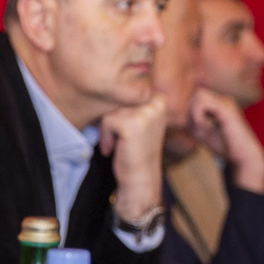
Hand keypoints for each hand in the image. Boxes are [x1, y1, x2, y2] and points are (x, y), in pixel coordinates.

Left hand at [99, 94, 166, 221]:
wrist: (140, 178)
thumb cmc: (134, 150)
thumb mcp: (136, 120)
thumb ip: (128, 103)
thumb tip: (104, 84)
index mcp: (159, 99)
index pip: (125, 94)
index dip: (118, 113)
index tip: (127, 132)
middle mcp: (156, 103)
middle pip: (117, 100)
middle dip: (112, 121)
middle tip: (122, 140)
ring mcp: (146, 113)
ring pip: (110, 111)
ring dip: (108, 130)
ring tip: (119, 144)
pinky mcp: (132, 124)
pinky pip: (106, 122)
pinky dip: (105, 137)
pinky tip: (115, 149)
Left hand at [189, 88, 263, 193]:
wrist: (243, 156)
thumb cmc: (224, 146)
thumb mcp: (201, 132)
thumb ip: (191, 122)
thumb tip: (177, 116)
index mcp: (219, 104)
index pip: (196, 97)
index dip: (189, 111)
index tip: (191, 127)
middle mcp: (223, 100)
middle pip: (196, 94)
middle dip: (190, 111)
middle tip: (195, 128)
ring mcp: (226, 103)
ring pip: (199, 95)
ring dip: (194, 112)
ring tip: (200, 127)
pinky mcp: (227, 109)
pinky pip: (203, 102)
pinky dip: (198, 115)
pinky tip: (203, 126)